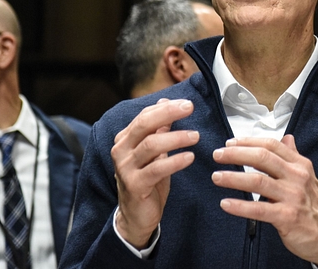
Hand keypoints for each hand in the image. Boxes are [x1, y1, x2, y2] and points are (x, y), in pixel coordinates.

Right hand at [112, 98, 198, 247]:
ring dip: (176, 138)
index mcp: (125, 139)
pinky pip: (156, 169)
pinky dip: (175, 161)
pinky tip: (190, 157)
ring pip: (151, 145)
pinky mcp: (135, 185)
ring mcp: (125, 168)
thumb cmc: (146, 180)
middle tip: (189, 108)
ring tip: (195, 136)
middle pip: (145, 124)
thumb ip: (158, 128)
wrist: (135, 216)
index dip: (166, 107)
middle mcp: (121, 151)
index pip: (145, 115)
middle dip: (169, 113)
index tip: (187, 103)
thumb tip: (165, 101)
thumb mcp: (154, 152)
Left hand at [211, 135, 317, 265]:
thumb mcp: (307, 176)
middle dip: (236, 154)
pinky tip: (226, 203)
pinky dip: (240, 206)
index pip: (271, 145)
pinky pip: (259, 209)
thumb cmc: (313, 205)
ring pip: (258, 181)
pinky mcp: (287, 216)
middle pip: (263, 158)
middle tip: (218, 155)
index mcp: (300, 165)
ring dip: (233, 178)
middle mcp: (297, 176)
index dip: (248, 141)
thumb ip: (293, 157)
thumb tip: (286, 138)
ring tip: (217, 177)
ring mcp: (293, 196)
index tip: (230, 143)